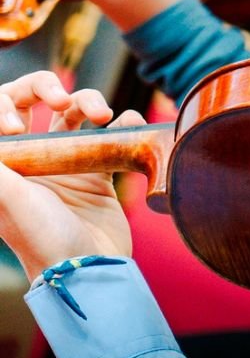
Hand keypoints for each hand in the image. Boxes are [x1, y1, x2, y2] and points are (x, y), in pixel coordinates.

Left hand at [0, 71, 136, 281]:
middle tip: (63, 99)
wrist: (89, 268)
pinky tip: (128, 125)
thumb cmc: (42, 238)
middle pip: (34, 103)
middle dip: (48, 89)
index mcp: (7, 165)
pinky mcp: (98, 174)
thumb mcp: (9, 198)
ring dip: (89, 101)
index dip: (6, 105)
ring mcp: (67, 164)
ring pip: (74, 113)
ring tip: (105, 114)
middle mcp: (33, 160)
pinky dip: (123, 123)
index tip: (18, 126)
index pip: (0, 113)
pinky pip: (110, 135)